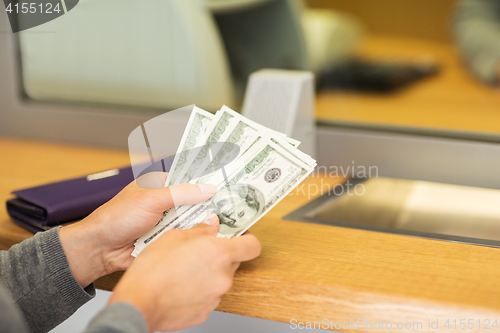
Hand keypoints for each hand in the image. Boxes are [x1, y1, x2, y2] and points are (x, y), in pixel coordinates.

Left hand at [59, 172, 217, 286]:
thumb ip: (181, 194)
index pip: (189, 179)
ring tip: (229, 222)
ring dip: (202, 223)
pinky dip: (194, 239)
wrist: (99, 250)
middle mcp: (165, 202)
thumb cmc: (116, 218)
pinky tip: (211, 239)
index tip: (228, 183)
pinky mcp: (166, 240)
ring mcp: (166, 222)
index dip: (207, 181)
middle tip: (235, 206)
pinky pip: (186, 238)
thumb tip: (208, 189)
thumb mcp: (151, 199)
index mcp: (159, 184)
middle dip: (209, 205)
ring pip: (192, 221)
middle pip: (194, 201)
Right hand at [108, 220, 261, 331]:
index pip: (252, 246)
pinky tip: (181, 284)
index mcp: (220, 254)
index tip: (239, 234)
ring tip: (184, 269)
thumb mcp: (174, 237)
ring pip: (219, 279)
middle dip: (220, 254)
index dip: (247, 239)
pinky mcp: (205, 311)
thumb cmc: (152, 270)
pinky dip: (199, 289)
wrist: (138, 303)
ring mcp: (215, 297)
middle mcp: (223, 276)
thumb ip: (199, 230)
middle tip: (201, 249)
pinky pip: (208, 295)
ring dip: (208, 273)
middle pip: (233, 262)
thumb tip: (211, 224)